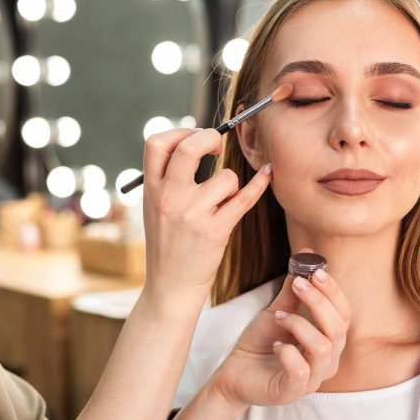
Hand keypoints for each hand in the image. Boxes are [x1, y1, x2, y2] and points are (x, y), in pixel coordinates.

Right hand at [141, 127, 271, 301]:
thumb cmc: (168, 244)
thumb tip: (197, 143)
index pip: (157, 143)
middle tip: (218, 145)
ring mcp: (192, 214)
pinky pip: (245, 199)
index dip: (180, 132)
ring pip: (226, 177)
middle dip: (209, 138)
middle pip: (190, 148)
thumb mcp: (155, 209)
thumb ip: (169, 180)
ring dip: (232, 184)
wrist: (170, 287)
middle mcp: (169, 198)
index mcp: (151, 190)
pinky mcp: (215, 231)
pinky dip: (260, 184)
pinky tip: (268, 174)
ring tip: (224, 200)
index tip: (195, 137)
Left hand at [209, 249, 351, 407]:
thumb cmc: (261, 342)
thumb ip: (294, 289)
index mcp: (329, 339)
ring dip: (299, 325)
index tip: (315, 270)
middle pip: (338, 328)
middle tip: (297, 284)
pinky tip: (275, 345)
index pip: (344, 313)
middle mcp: (328, 360)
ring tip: (278, 317)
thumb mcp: (278, 310)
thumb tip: (305, 253)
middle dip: (318, 301)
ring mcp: (313, 378)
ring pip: (323, 347)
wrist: (234, 371)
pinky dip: (287, 352)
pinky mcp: (293, 391)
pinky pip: (301, 370)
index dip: (333, 291)